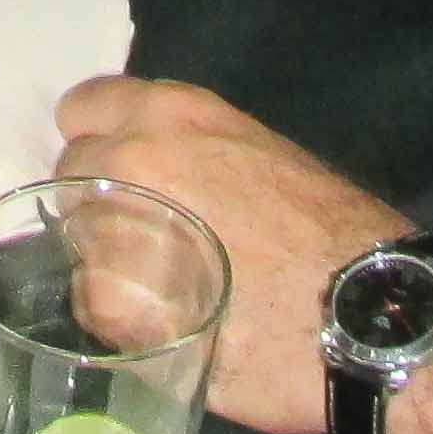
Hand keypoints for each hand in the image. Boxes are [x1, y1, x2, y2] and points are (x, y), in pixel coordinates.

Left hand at [55, 76, 408, 433]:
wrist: (360, 310)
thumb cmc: (330, 230)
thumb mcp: (262, 155)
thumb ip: (195, 153)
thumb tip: (158, 177)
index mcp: (172, 113)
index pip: (82, 109)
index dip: (101, 143)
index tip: (123, 173)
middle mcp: (130, 160)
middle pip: (71, 177)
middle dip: (102, 204)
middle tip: (152, 241)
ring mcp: (113, 231)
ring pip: (78, 243)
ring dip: (111, 263)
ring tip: (171, 290)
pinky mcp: (111, 303)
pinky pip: (91, 303)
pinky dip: (122, 317)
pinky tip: (171, 324)